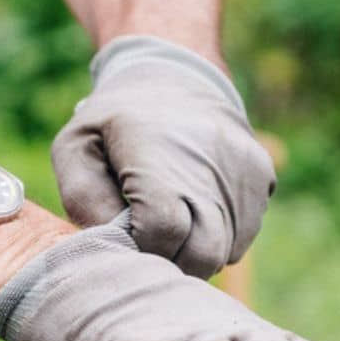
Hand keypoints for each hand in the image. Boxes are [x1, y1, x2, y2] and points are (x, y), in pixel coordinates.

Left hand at [52, 35, 275, 279]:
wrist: (173, 78)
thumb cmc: (112, 123)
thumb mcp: (76, 148)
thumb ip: (84, 201)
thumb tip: (115, 246)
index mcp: (157, 152)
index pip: (163, 232)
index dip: (141, 248)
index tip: (128, 235)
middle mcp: (210, 162)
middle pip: (202, 254)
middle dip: (170, 262)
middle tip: (148, 243)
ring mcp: (244, 171)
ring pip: (224, 253)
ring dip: (193, 252)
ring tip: (169, 222)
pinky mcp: (263, 178)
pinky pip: (242, 238)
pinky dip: (217, 239)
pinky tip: (194, 211)